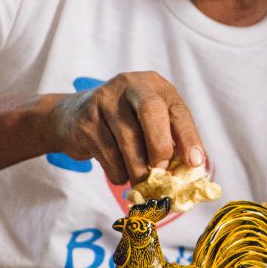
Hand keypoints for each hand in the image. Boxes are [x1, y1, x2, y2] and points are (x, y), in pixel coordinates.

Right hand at [50, 72, 203, 184]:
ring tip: (142, 182)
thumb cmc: (124, 124)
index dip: (188, 137)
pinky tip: (120, 174)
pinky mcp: (86, 120)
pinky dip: (118, 172)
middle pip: (151, 111)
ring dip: (138, 169)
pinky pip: (108, 154)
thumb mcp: (149, 122)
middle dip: (160, 147)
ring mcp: (105, 100)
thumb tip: (190, 170)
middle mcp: (130, 85)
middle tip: (162, 173)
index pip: (177, 109)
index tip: (194, 162)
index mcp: (155, 85)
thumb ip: (170, 140)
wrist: (72, 117)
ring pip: (128, 139)